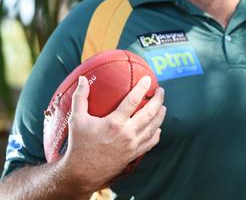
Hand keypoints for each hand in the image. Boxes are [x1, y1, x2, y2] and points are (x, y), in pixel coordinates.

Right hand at [61, 75, 165, 191]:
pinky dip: (156, 133)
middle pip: (150, 113)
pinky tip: (157, 128)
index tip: (148, 80)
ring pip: (154, 127)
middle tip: (160, 91)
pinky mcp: (134, 154)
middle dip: (158, 100)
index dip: (142, 88)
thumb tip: (82, 79)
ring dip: (160, 115)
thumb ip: (80, 97)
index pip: (133, 100)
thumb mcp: (76, 119)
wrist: (81, 172)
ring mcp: (132, 144)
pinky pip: (150, 142)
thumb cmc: (78, 144)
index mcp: (114, 123)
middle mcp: (127, 133)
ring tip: (163, 106)